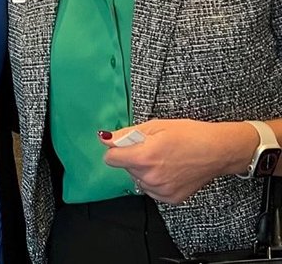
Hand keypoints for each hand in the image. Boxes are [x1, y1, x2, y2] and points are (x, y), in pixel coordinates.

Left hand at [101, 119, 256, 203]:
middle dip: (133, 158)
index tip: (125, 145)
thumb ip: (127, 134)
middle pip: (125, 168)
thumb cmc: (190, 135)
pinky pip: (151, 189)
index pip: (110, 159)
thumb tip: (106, 139)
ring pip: (138, 179)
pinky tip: (170, 170)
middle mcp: (151, 177)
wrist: (219, 151)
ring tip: (164, 159)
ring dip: (144, 170)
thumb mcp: (156, 126)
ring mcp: (161, 190)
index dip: (116, 149)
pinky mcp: (171, 198)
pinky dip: (156, 181)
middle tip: (153, 148)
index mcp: (144, 157)